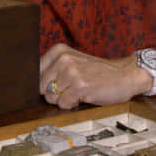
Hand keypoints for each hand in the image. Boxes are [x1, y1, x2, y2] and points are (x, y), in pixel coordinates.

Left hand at [39, 43, 153, 108]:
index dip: (44, 84)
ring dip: (64, 99)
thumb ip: (53, 70)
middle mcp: (63, 59)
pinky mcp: (80, 86)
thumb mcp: (73, 62)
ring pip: (51, 97)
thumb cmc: (98, 72)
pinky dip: (73, 104)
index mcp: (59, 51)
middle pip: (41, 87)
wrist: (125, 75)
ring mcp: (71, 72)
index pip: (34, 73)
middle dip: (54, 93)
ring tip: (80, 90)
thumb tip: (30, 87)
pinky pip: (63, 104)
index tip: (57, 84)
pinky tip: (85, 95)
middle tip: (72, 88)